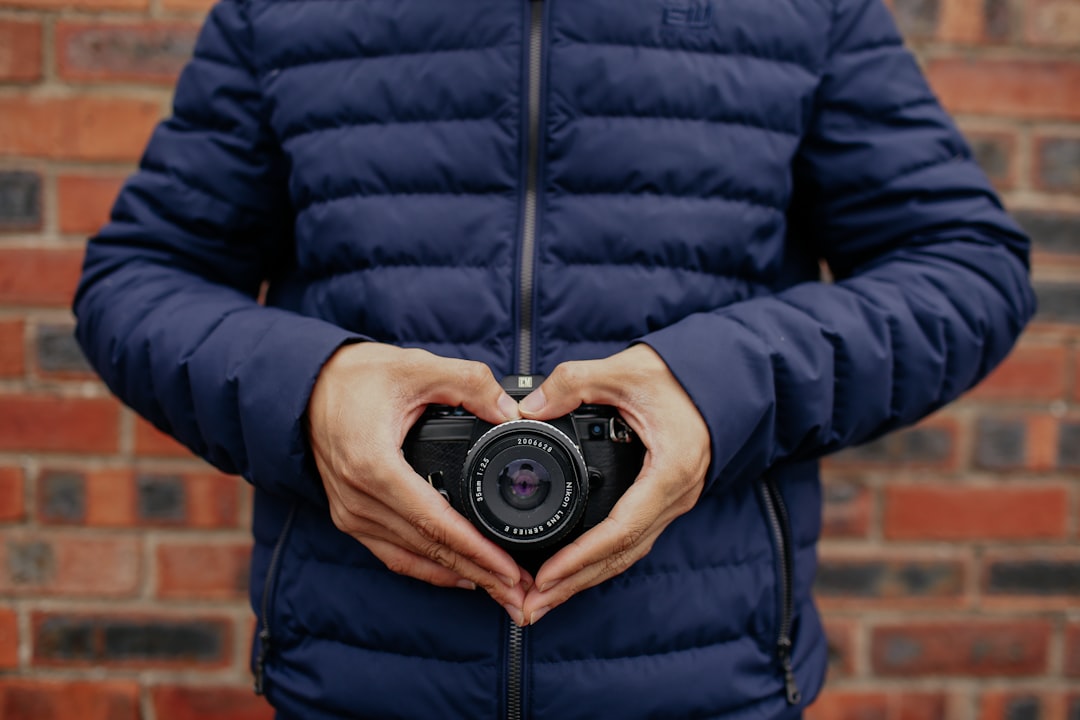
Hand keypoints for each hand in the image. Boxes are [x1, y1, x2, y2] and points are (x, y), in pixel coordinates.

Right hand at [307, 342, 529, 621]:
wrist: (303, 386)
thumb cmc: (354, 377)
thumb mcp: (416, 367)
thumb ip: (468, 383)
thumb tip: (511, 411)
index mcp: (374, 466)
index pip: (435, 521)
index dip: (477, 550)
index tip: (510, 569)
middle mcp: (359, 499)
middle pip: (428, 549)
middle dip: (479, 573)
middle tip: (521, 593)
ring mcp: (351, 513)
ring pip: (413, 558)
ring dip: (460, 576)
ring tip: (502, 590)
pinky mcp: (350, 518)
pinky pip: (394, 554)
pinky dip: (429, 568)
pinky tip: (461, 576)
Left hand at [518, 344, 710, 623]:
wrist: (718, 377)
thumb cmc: (678, 377)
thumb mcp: (625, 370)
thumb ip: (575, 383)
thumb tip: (529, 407)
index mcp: (669, 472)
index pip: (621, 529)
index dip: (581, 558)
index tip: (545, 576)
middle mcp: (674, 497)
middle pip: (621, 556)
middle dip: (574, 584)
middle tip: (531, 606)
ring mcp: (672, 503)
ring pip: (626, 554)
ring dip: (585, 579)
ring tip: (542, 599)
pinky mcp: (663, 501)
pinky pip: (630, 540)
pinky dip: (599, 560)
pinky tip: (573, 569)